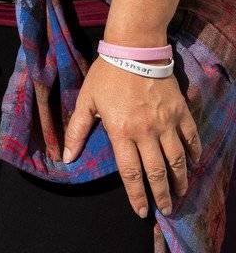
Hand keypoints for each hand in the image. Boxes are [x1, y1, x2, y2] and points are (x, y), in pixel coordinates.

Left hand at [63, 57, 201, 217]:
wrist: (134, 49)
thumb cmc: (106, 74)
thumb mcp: (86, 100)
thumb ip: (76, 130)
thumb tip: (66, 157)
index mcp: (121, 131)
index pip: (130, 173)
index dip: (136, 195)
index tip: (140, 211)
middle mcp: (146, 132)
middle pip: (157, 172)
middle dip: (161, 195)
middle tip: (165, 210)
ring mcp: (166, 123)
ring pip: (178, 160)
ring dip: (180, 180)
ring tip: (180, 193)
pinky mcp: (180, 113)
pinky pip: (191, 139)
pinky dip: (194, 154)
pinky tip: (193, 164)